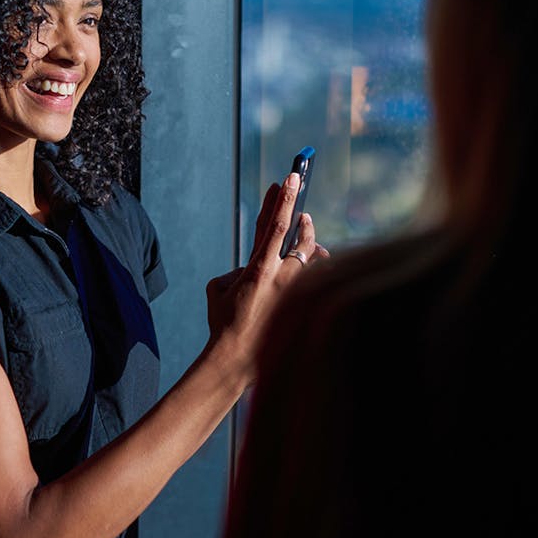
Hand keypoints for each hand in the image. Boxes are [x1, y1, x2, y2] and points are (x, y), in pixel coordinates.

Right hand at [204, 173, 327, 385]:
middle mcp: (281, 276)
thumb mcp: (219, 287)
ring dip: (308, 237)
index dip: (282, 199)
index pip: (274, 225)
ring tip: (305, 226)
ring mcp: (295, 291)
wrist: (237, 358)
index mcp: (257, 268)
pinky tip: (317, 257)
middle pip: (297, 233)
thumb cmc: (223, 321)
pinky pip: (317, 276)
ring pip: (312, 254)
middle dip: (296, 208)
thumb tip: (253, 267)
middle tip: (296, 190)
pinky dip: (316, 265)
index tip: (289, 178)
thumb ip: (238, 270)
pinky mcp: (302, 303)